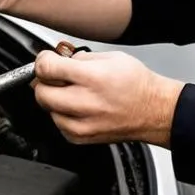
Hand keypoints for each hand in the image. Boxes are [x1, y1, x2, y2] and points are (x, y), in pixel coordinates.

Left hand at [32, 50, 183, 147]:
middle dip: (45, 81)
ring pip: (47, 109)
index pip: (46, 69)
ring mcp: (81, 124)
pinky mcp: (80, 138)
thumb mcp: (111, 57)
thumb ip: (79, 57)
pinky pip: (57, 123)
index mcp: (92, 78)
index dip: (42, 61)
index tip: (46, 60)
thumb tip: (58, 60)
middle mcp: (85, 103)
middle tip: (56, 76)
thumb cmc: (136, 84)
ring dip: (54, 98)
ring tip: (72, 91)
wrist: (154, 111)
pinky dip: (62, 113)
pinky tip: (78, 106)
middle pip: (40, 92)